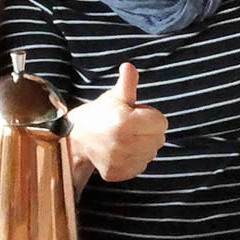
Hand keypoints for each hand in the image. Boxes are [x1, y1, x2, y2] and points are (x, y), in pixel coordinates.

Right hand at [68, 63, 166, 186]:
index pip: (161, 122)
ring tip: (127, 137)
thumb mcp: (114, 96)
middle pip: (159, 139)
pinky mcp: (117, 173)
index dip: (151, 115)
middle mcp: (124, 144)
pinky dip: (136, 159)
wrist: (77, 137)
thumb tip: (129, 66)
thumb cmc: (100, 113)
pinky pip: (141, 166)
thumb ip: (127, 82)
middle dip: (150, 131)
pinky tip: (123, 150)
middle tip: (132, 126)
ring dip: (144, 145)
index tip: (137, 114)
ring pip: (151, 153)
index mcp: (126, 122)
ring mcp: (121, 161)